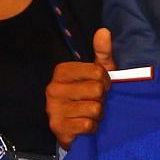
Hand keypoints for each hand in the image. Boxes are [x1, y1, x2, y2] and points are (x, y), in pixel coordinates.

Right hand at [47, 28, 115, 147]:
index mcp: (61, 71)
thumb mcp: (97, 73)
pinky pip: (88, 125)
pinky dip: (92, 127)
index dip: (105, 81)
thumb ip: (102, 53)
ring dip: (98, 115)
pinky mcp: (58, 127)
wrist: (73, 128)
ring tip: (89, 113)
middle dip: (102, 99)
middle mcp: (53, 88)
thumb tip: (104, 31)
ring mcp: (53, 109)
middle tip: (93, 102)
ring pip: (94, 109)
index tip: (101, 85)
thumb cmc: (88, 96)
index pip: (97, 71)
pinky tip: (84, 125)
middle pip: (97, 90)